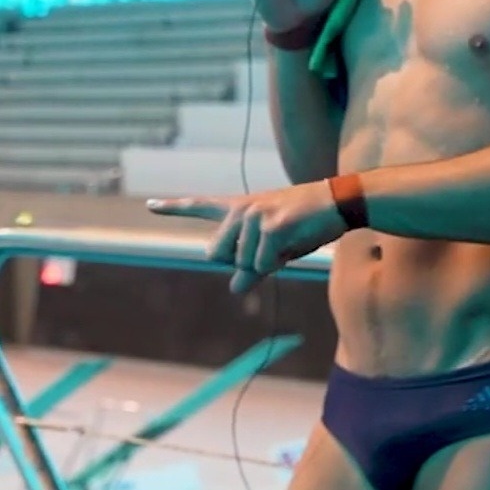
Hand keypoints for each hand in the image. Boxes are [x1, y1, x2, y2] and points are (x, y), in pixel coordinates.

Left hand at [146, 181, 347, 293]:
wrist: (340, 201)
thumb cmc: (309, 224)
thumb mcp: (277, 244)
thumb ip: (252, 265)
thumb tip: (235, 288)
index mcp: (241, 207)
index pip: (201, 206)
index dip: (174, 208)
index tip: (149, 205)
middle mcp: (242, 209)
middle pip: (215, 255)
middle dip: (241, 262)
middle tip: (273, 248)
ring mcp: (255, 216)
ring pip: (240, 264)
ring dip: (265, 264)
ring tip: (289, 240)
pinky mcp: (271, 227)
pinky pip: (262, 265)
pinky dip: (279, 263)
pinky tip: (295, 243)